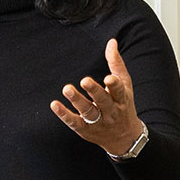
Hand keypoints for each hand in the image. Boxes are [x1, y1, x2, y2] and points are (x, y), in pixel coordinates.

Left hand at [50, 38, 142, 155]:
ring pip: (88, 112)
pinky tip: (55, 105)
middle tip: (84, 80)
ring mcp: (98, 122)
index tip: (109, 78)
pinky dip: (64, 115)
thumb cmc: (123, 105)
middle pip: (103, 101)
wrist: (125, 138)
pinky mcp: (86, 130)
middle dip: (94, 91)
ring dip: (77, 100)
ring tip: (67, 89)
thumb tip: (111, 42)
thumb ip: (116, 64)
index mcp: (121, 99)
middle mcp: (111, 111)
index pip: (119, 91)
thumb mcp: (125, 85)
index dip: (114, 85)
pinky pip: (74, 122)